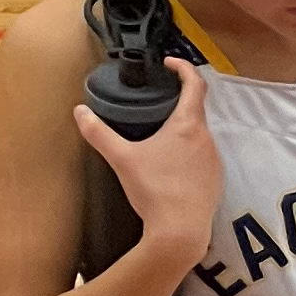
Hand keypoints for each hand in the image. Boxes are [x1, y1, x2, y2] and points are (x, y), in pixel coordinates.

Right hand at [74, 57, 223, 249]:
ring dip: (182, 129)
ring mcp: (214, 160)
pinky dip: (187, 152)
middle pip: (196, 110)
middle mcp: (207, 139)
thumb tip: (80, 112)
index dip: (184, 68)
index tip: (170, 64)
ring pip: (199, 135)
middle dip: (177, 102)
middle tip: (156, 99)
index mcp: (188, 126)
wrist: (180, 231)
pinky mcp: (215, 180)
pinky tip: (170, 163)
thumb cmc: (154, 190)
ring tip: (159, 132)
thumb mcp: (121, 158)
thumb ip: (99, 133)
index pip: (195, 85)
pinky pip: (202, 157)